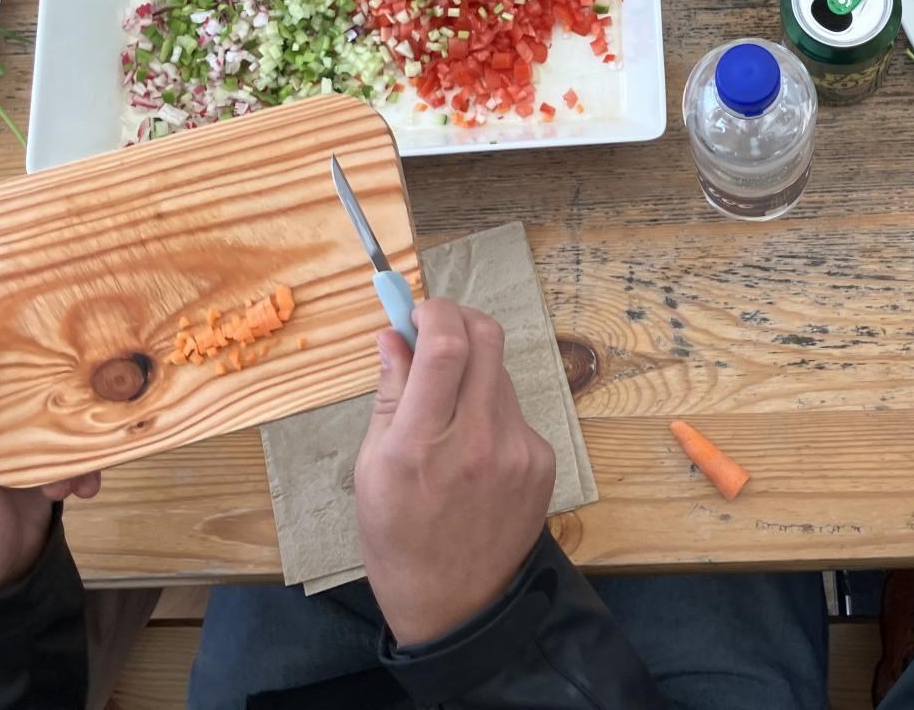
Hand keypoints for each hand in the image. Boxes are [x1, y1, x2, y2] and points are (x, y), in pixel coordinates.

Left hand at [0, 311, 99, 599]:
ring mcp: (10, 430)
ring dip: (75, 416)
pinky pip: (74, 438)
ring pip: (51, 391)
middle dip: (47, 347)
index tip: (21, 272)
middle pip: (12, 352)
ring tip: (80, 447)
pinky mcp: (42, 455)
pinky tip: (84, 483)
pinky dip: (85, 459)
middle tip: (87, 334)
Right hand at [355, 300, 555, 645]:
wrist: (458, 603)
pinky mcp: (542, 460)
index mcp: (420, 445)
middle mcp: (476, 440)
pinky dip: (489, 408)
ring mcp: (517, 450)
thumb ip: (388, 396)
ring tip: (447, 405)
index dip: (434, 312)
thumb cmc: (398, 538)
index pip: (445, 346)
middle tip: (435, 331)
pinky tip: (472, 447)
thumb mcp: (371, 470)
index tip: (416, 311)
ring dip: (472, 367)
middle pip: (486, 338)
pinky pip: (513, 409)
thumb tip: (393, 337)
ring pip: (499, 371)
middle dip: (458, 319)